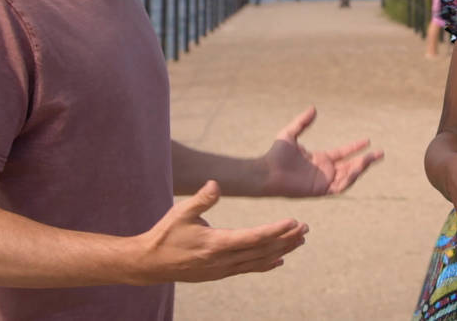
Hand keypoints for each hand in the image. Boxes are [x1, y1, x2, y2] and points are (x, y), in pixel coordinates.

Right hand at [134, 181, 307, 283]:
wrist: (149, 264)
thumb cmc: (165, 234)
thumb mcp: (181, 213)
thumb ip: (201, 200)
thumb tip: (216, 184)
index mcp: (216, 243)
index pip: (254, 237)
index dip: (276, 230)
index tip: (294, 221)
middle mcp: (223, 260)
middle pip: (262, 250)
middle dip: (287, 239)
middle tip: (306, 228)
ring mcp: (222, 269)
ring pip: (259, 261)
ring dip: (281, 250)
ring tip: (300, 241)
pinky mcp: (220, 273)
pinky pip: (248, 269)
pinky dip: (266, 264)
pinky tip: (279, 260)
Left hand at [262, 106, 383, 196]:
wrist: (267, 171)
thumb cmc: (275, 154)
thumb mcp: (290, 133)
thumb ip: (302, 122)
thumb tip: (313, 108)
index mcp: (320, 159)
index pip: (343, 154)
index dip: (355, 147)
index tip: (368, 140)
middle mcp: (324, 172)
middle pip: (351, 166)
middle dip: (366, 161)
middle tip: (381, 153)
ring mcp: (324, 182)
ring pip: (348, 176)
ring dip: (361, 169)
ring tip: (371, 159)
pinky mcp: (320, 191)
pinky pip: (340, 187)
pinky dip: (350, 179)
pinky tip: (357, 169)